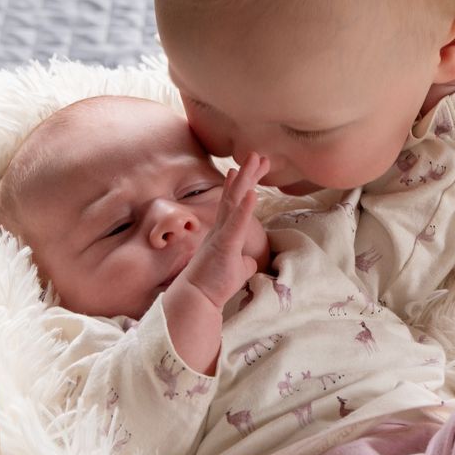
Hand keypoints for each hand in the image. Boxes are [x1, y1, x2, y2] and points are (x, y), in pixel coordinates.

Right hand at [174, 153, 267, 308]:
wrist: (196, 299)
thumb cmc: (213, 285)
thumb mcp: (235, 271)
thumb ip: (242, 262)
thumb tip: (248, 261)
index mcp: (223, 233)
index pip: (235, 204)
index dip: (242, 185)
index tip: (249, 168)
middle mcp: (220, 229)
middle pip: (235, 195)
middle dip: (247, 174)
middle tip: (259, 155)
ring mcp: (221, 235)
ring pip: (234, 202)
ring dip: (246, 180)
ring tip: (255, 160)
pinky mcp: (224, 246)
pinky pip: (236, 224)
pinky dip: (245, 208)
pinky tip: (253, 192)